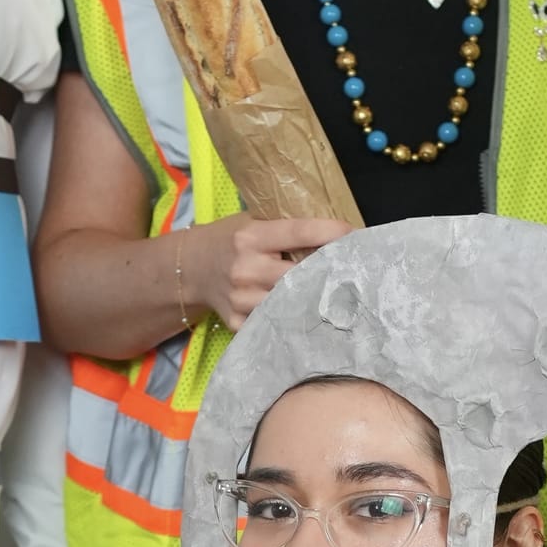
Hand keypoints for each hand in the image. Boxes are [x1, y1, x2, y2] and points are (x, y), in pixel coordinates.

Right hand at [188, 212, 350, 332]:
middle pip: (300, 274)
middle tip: (354, 271)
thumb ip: (285, 230)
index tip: (354, 235)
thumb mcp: (251, 223)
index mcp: (250, 237)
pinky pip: (276, 322)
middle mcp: (245, 268)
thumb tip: (335, 235)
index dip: (329, 234)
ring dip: (314, 299)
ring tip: (337, 296)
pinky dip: (294, 318)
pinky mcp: (239, 323)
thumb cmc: (231, 241)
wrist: (192, 270)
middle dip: (328, 272)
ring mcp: (241, 299)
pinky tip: (309, 315)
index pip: (298, 233)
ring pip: (292, 303)